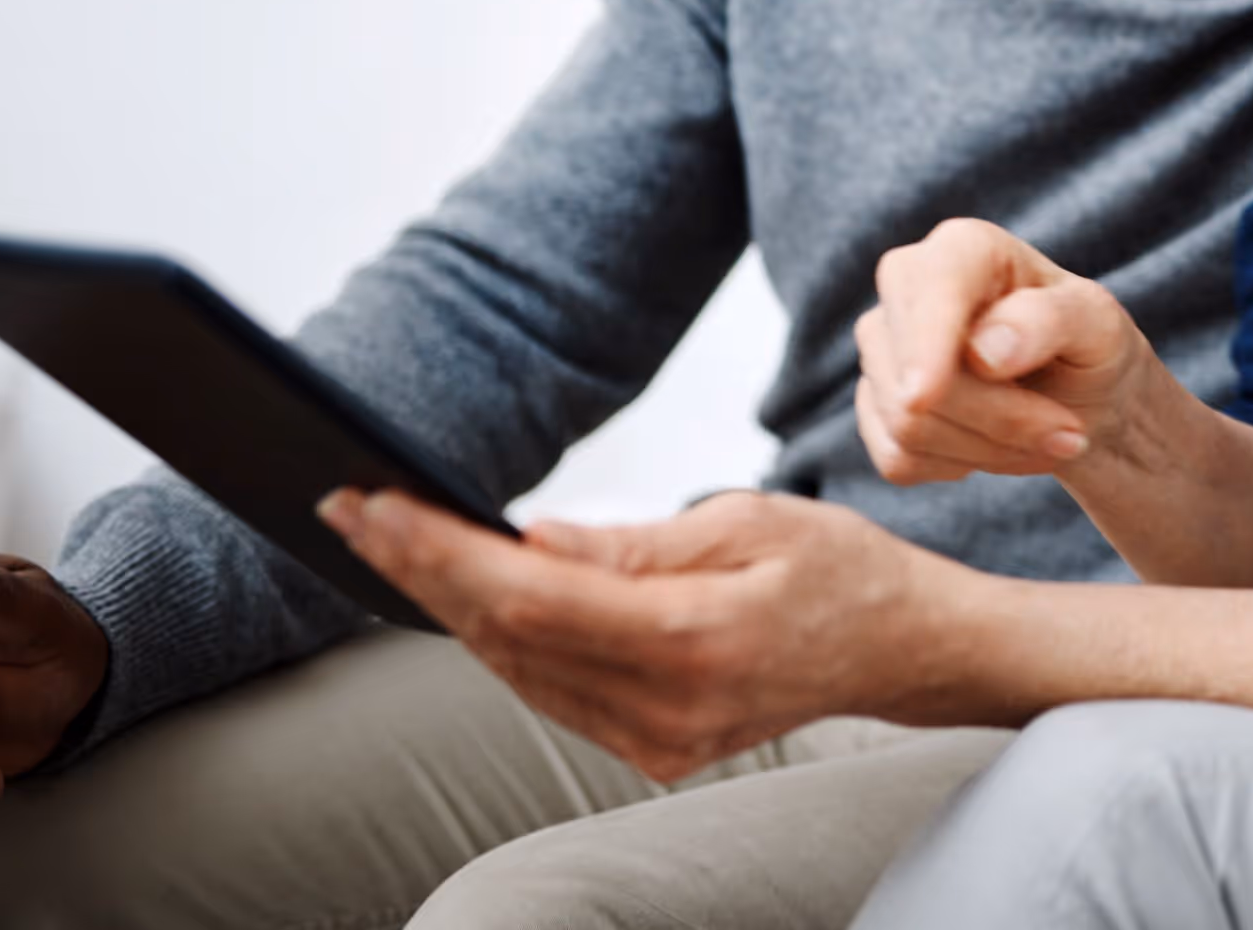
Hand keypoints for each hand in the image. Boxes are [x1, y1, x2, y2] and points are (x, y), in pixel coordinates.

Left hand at [320, 486, 981, 782]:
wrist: (904, 649)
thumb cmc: (841, 568)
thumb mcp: (750, 521)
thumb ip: (635, 544)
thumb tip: (528, 537)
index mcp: (694, 641)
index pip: (530, 596)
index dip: (441, 551)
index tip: (378, 503)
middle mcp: (665, 708)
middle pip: (507, 638)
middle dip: (419, 570)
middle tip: (349, 508)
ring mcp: (656, 740)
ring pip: (518, 670)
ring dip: (447, 605)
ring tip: (387, 539)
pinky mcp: (652, 749)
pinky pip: (552, 691)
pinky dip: (502, 638)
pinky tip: (464, 590)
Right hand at [853, 217, 1161, 485]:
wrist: (1079, 395)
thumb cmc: (1088, 345)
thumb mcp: (1099, 325)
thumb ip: (1050, 321)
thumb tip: (982, 352)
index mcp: (965, 248)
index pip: (931, 291)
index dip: (923, 345)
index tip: (925, 397)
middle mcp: (909, 287)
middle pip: (918, 378)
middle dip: (1000, 420)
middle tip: (1071, 433)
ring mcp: (883, 346)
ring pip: (908, 425)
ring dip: (991, 449)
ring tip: (1046, 437)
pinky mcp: (874, 405)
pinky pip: (898, 458)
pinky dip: (959, 467)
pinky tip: (998, 447)